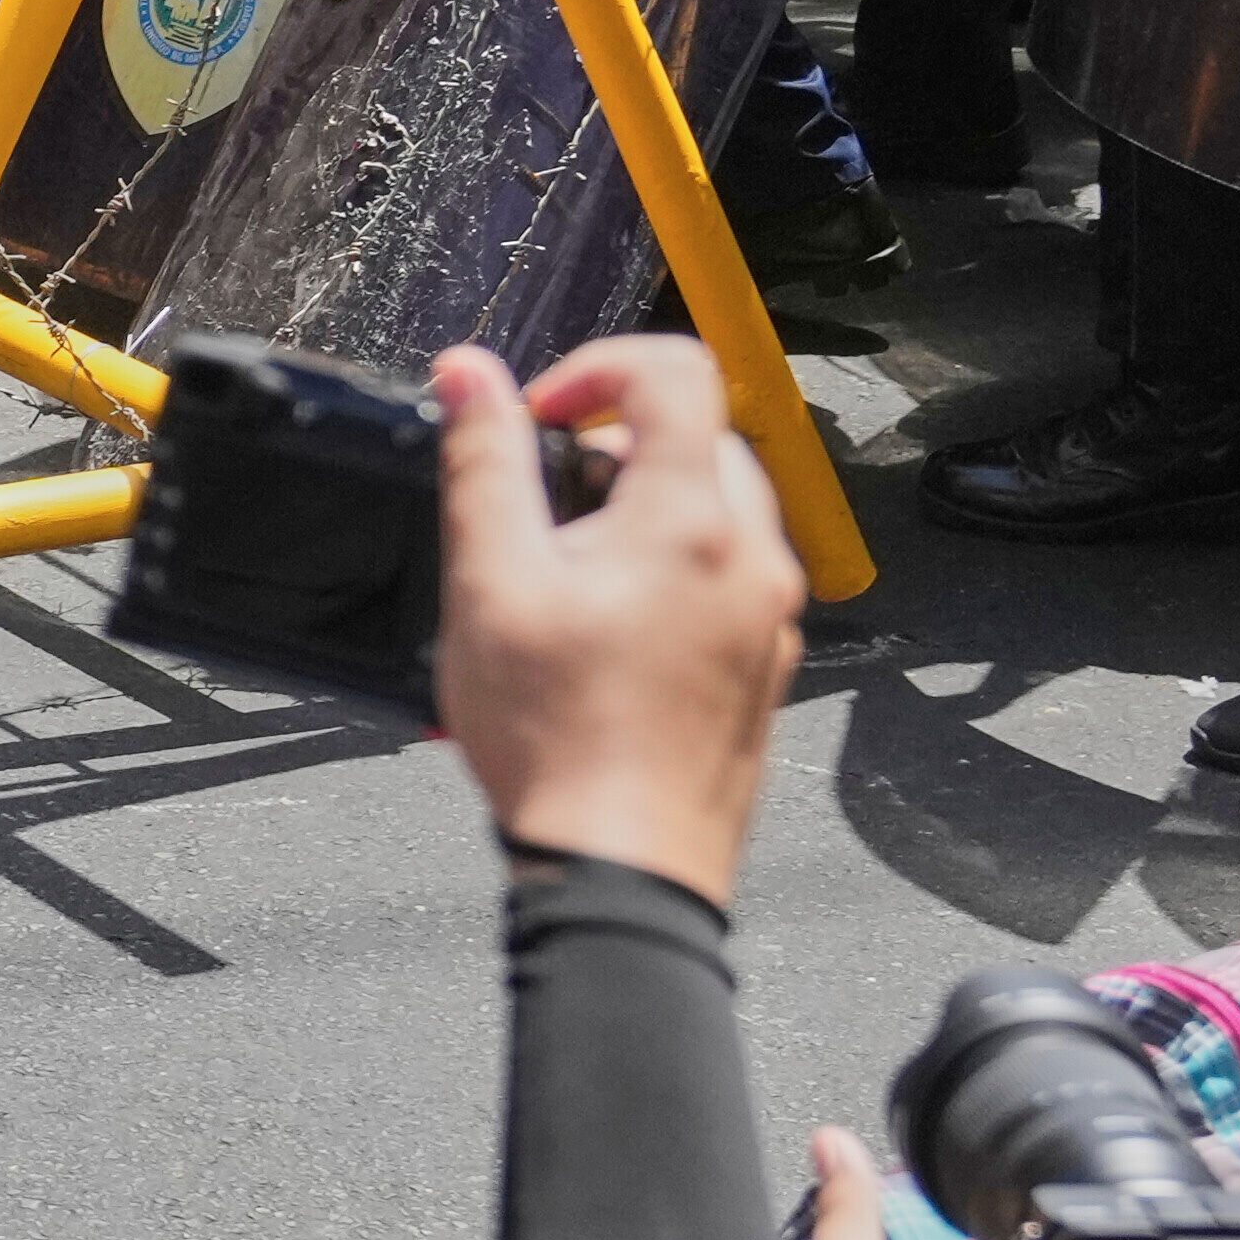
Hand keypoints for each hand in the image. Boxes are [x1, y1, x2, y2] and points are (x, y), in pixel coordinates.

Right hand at [432, 334, 800, 904]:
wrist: (622, 871)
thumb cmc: (557, 741)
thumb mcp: (489, 584)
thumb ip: (483, 463)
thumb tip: (471, 376)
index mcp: (691, 520)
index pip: (675, 371)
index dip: (596, 367)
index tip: (543, 415)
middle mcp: (753, 558)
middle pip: (703, 437)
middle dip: (618, 445)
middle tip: (548, 503)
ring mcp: (768, 617)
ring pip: (722, 509)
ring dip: (648, 508)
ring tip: (572, 576)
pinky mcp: (766, 667)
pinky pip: (731, 579)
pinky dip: (676, 571)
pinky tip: (609, 633)